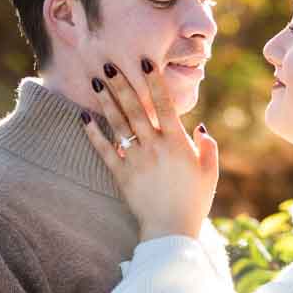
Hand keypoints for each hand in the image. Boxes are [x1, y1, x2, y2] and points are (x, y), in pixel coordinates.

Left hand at [82, 58, 218, 240]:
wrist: (170, 229)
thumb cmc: (194, 201)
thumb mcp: (209, 172)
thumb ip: (208, 147)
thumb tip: (200, 126)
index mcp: (177, 143)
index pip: (165, 105)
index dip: (155, 82)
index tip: (146, 62)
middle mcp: (154, 147)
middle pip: (135, 109)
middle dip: (122, 84)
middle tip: (109, 64)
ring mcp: (136, 160)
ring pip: (119, 124)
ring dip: (106, 101)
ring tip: (95, 81)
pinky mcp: (121, 174)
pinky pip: (104, 150)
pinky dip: (93, 133)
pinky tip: (83, 117)